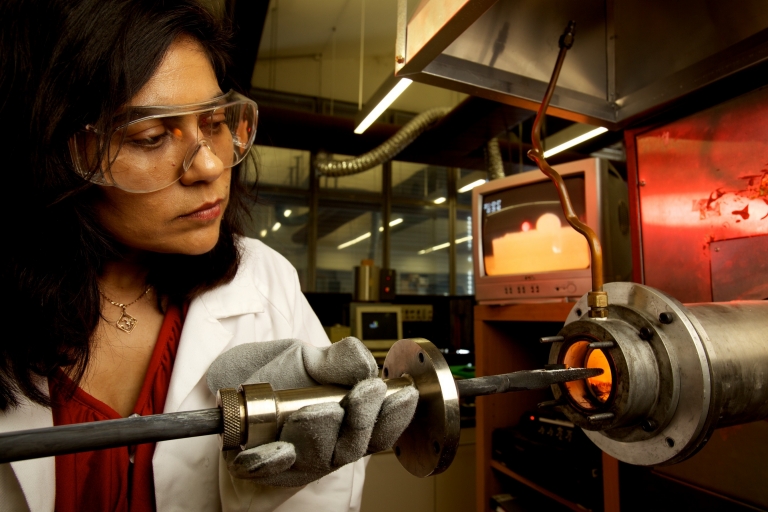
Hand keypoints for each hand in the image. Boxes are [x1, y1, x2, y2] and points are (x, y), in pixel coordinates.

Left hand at [207, 337, 418, 486]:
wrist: (234, 373)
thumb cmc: (280, 371)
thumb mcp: (313, 357)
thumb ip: (340, 359)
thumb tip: (368, 366)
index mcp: (346, 427)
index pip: (380, 432)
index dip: (395, 417)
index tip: (403, 394)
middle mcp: (325, 449)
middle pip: (351, 449)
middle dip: (361, 422)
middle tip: (364, 394)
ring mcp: (293, 461)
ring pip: (316, 459)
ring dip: (322, 434)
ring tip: (323, 410)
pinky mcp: (256, 464)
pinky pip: (266, 468)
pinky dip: (272, 462)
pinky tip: (280, 450)